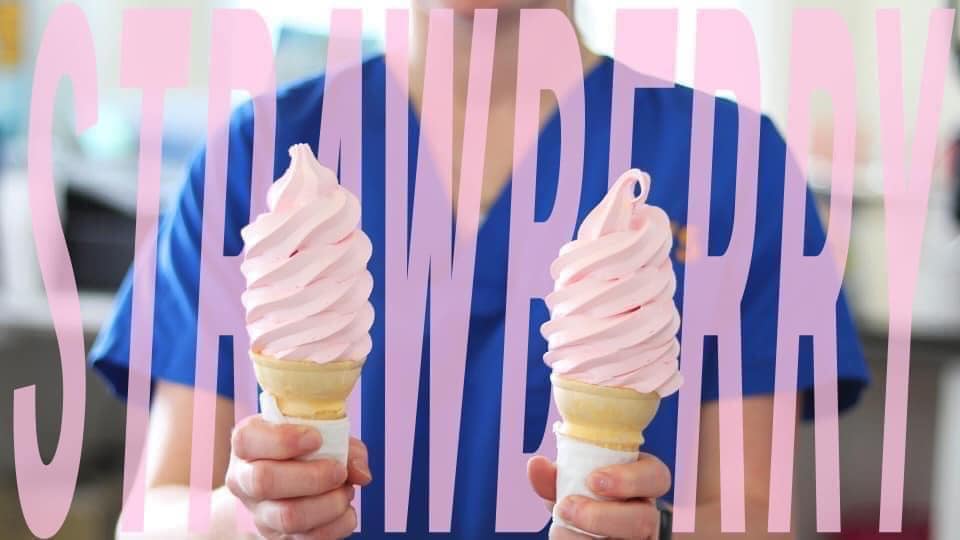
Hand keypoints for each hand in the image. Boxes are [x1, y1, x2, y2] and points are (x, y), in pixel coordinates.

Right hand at [226, 416, 371, 538]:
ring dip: (328, 504)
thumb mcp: (324, 433)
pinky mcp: (279, 538)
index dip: (283, 439)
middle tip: (339, 471)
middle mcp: (244, 480)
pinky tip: (345, 510)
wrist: (297, 478)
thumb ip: (344, 444)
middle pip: (264, 481)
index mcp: (247, 444)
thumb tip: (360, 473)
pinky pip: (309, 539)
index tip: (317, 438)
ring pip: (287, 517)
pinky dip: (338, 524)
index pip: (247, 439)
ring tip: (345, 491)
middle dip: (312, 477)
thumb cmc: (308, 450)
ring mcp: (260, 513)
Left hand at [527, 453, 670, 538]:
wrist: (580, 525)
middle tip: (566, 506)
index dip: (630, 479)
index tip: (593, 480)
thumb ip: (555, 476)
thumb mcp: (570, 483)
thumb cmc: (582, 498)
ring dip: (585, 539)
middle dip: (601, 516)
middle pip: (644, 519)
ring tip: (558, 529)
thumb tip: (536, 464)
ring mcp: (640, 539)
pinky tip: (564, 538)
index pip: (657, 477)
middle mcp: (647, 514)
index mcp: (642, 483)